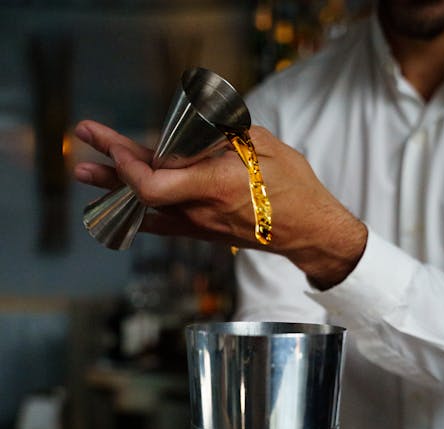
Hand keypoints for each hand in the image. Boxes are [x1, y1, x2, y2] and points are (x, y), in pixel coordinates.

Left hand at [74, 119, 366, 287]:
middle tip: (83, 141)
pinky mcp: (203, 231)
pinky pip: (161, 224)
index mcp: (217, 185)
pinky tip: (115, 207)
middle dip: (110, 164)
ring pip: (146, 208)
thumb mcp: (265, 146)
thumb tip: (193, 131)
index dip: (128, 166)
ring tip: (85, 172)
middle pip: (142, 192)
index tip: (116, 147)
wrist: (309, 231)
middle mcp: (201, 209)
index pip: (155, 183)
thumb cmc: (295, 187)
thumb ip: (224, 136)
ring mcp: (200, 224)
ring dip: (114, 189)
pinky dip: (135, 212)